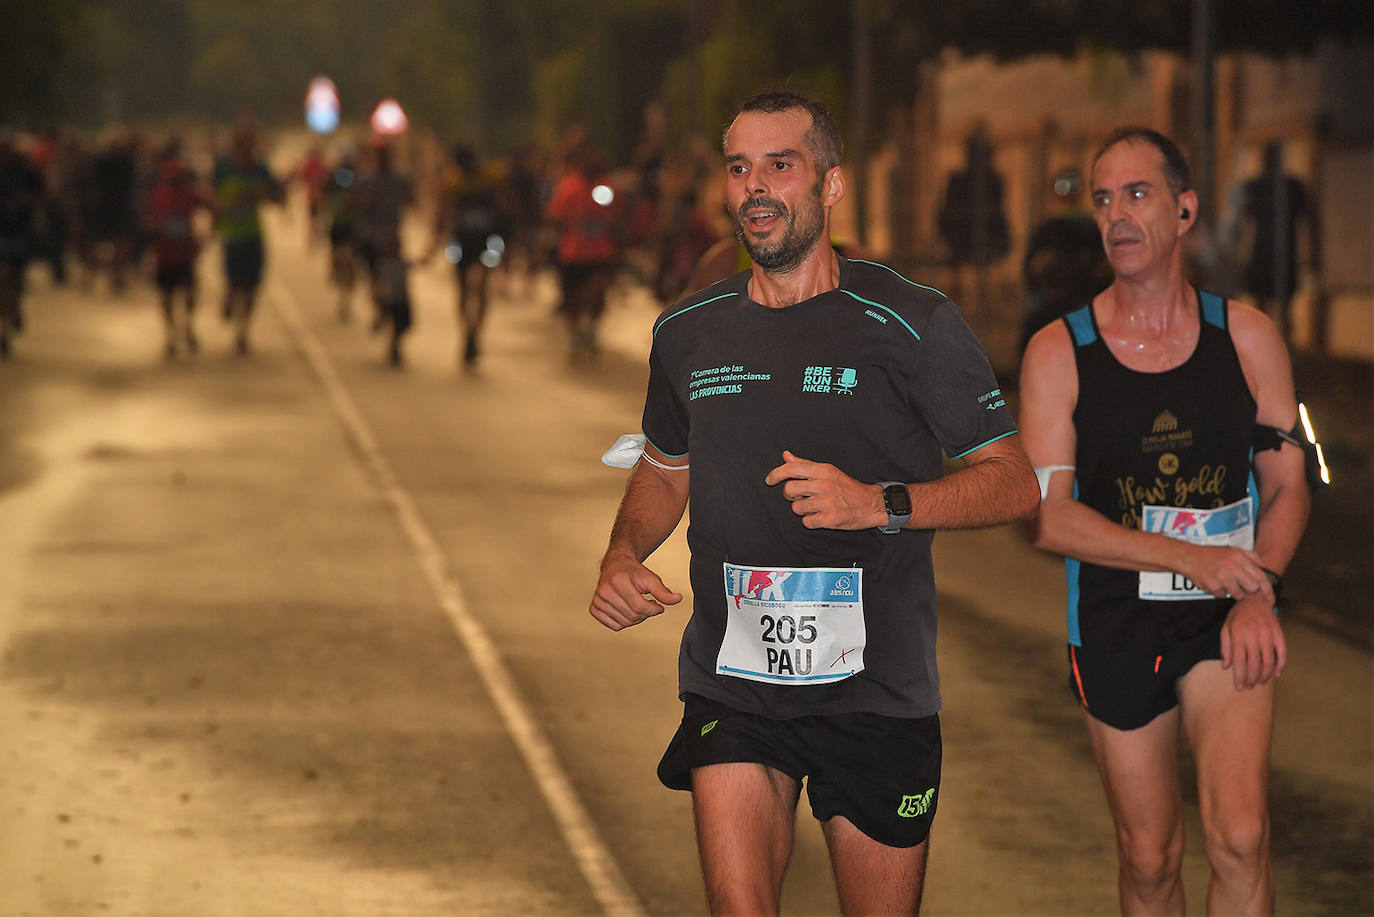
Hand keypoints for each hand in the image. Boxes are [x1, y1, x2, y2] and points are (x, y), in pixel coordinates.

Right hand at [589, 552, 681, 631]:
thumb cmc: (633, 572)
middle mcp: (605, 590)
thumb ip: (663, 591)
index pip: (639, 606)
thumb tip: (678, 599)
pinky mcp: (594, 608)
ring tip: (637, 605)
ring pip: (624, 623)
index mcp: (618, 580)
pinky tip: (626, 610)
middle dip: (645, 614)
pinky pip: (614, 626)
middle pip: (632, 616)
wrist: (615, 565)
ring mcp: (598, 600)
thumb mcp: (650, 578)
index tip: (658, 606)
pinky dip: (623, 622)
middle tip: (648, 604)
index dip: (653, 609)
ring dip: (636, 618)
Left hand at [763, 450, 883, 529]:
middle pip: (789, 489)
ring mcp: (827, 502)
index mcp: (823, 470)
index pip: (792, 468)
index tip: (769, 480)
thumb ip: (805, 464)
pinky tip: (820, 516)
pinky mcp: (830, 519)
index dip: (776, 474)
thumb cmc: (847, 488)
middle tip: (800, 496)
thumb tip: (786, 456)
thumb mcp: (828, 471)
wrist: (871, 503)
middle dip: (790, 495)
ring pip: (797, 507)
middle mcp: (824, 484)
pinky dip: (811, 521)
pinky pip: (807, 522)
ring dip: (802, 509)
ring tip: (815, 506)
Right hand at [1176, 544, 1274, 602]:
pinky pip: (1222, 596)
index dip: (1268, 590)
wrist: (1189, 557)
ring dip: (1233, 592)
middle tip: (1240, 586)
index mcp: (1240, 557)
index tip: (1271, 599)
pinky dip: (1219, 592)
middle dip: (1248, 590)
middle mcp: (1233, 567)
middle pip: (1252, 588)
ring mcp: (1222, 577)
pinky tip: (1214, 583)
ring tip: (1224, 582)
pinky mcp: (1213, 586)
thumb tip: (1265, 566)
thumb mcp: (1233, 550)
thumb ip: (1251, 556)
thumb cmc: (1212, 555)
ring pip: (1238, 594)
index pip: (1261, 577)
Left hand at [1220, 592, 1286, 688]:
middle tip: (1249, 687)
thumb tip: (1227, 667)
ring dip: (1265, 675)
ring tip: (1260, 682)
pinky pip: (1282, 652)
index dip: (1240, 677)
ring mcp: (1268, 634)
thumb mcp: (1226, 628)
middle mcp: (1254, 635)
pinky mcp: (1279, 633)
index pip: (1239, 662)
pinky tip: (1277, 674)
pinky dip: (1281, 665)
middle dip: (1251, 679)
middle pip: (1254, 664)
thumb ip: (1226, 648)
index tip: (1239, 687)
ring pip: (1268, 661)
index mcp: (1238, 635)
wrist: (1255, 597)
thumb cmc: (1238, 614)